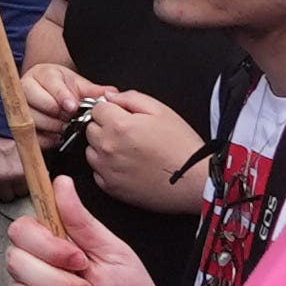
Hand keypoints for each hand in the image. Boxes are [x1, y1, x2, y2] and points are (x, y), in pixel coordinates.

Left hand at [67, 83, 211, 204]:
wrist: (194, 181)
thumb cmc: (181, 146)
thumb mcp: (161, 110)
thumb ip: (130, 98)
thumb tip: (110, 97)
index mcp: (118, 125)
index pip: (96, 108)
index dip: (111, 110)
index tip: (122, 116)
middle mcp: (108, 148)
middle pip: (91, 129)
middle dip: (105, 127)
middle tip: (129, 133)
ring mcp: (107, 170)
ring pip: (91, 151)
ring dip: (104, 148)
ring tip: (129, 151)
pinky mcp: (110, 188)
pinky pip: (97, 172)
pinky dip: (107, 168)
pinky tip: (128, 166)